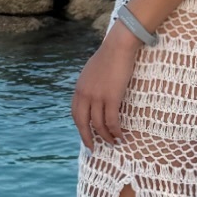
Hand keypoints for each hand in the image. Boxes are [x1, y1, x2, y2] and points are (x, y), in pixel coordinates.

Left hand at [71, 24, 139, 148]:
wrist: (118, 47)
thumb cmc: (108, 56)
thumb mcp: (91, 72)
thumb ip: (89, 85)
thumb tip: (94, 96)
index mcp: (79, 88)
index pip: (75, 113)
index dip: (80, 127)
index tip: (86, 135)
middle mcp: (85, 94)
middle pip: (82, 123)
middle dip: (87, 138)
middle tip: (93, 149)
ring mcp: (97, 97)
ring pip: (98, 124)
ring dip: (106, 137)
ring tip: (113, 143)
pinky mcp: (111, 98)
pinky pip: (112, 120)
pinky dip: (116, 131)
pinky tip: (121, 136)